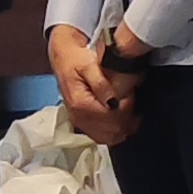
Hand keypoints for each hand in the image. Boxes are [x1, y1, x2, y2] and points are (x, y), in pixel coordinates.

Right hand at [49, 24, 142, 144]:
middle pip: (113, 132)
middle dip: (127, 118)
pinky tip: (120, 115)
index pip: (113, 119)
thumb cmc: (76, 58)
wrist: (63, 56)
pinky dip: (115, 129)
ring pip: (110, 137)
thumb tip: (114, 102)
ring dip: (123, 125)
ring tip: (127, 107)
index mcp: (81, 105)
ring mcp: (80, 122)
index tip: (130, 94)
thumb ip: (102, 85)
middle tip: (129, 100)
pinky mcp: (82, 122)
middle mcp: (79, 117)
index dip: (127, 108)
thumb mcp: (89, 64)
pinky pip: (102, 135)